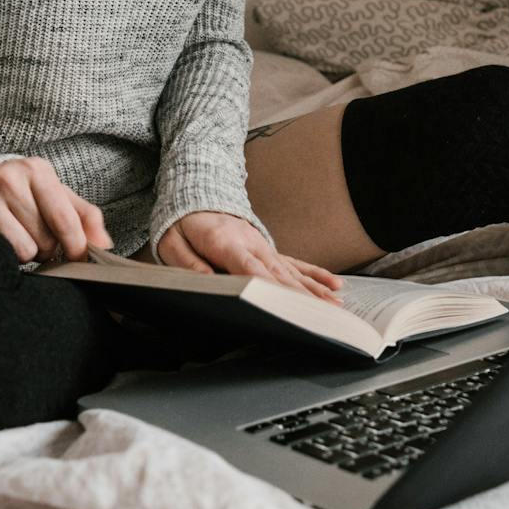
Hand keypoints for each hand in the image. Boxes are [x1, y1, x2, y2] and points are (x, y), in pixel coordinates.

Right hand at [0, 156, 112, 263]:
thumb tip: (104, 246)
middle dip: (46, 248)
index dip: (76, 247)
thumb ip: (85, 218)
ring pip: (23, 250)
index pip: (65, 220)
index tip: (77, 259)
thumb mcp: (56, 196)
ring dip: (24, 253)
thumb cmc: (23, 195)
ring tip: (16, 237)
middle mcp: (9, 178)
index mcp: (37, 170)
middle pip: (45, 240)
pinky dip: (3, 254)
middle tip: (34, 236)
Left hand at [154, 211, 343, 302]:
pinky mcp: (268, 249)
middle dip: (300, 296)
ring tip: (335, 305)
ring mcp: (262, 246)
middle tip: (321, 314)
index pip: (249, 268)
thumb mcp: (173, 242)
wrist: (196, 194)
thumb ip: (189, 263)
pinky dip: (314, 275)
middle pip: (277, 274)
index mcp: (225, 242)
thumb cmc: (183, 224)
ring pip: (291, 271)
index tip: (284, 303)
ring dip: (314, 289)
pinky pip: (294, 263)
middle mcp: (250, 243)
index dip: (267, 286)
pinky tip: (333, 285)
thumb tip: (208, 281)